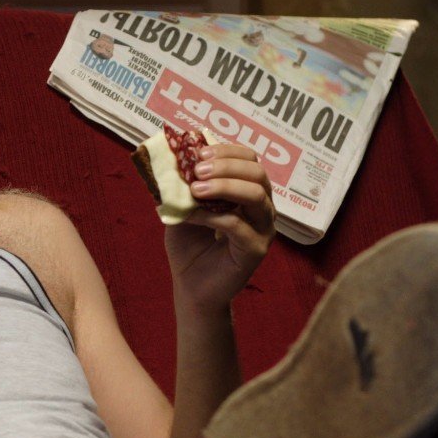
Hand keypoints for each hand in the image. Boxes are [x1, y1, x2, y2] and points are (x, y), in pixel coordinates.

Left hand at [163, 144, 275, 313]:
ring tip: (195, 189)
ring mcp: (263, 229)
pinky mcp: (256, 250)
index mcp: (248, 192)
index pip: (249, 159)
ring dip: (224, 186)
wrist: (190, 287)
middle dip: (226, 165)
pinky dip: (214, 216)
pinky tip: (193, 215)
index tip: (198, 152)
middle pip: (257, 173)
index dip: (226, 150)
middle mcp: (262, 208)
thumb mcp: (183, 208)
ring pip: (255, 196)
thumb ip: (183, 186)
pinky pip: (239, 226)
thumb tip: (175, 157)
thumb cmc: (189, 246)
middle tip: (197, 170)